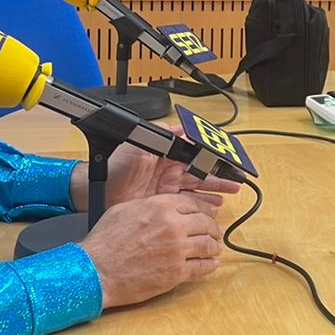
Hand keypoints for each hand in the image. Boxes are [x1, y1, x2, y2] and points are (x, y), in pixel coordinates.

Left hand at [70, 144, 243, 209]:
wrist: (97, 192)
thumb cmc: (114, 167)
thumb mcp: (136, 145)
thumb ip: (159, 136)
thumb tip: (181, 128)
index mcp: (166, 154)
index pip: (195, 152)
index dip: (212, 155)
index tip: (228, 158)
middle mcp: (170, 170)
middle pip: (202, 171)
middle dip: (220, 174)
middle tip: (237, 178)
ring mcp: (168, 188)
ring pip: (199, 187)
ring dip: (215, 189)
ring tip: (231, 191)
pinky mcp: (165, 204)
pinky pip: (189, 203)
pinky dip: (203, 204)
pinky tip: (215, 206)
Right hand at [80, 191, 224, 308]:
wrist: (97, 270)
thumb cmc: (105, 242)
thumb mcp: (124, 209)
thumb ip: (150, 204)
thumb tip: (164, 206)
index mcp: (161, 206)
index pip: (194, 204)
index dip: (205, 209)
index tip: (209, 213)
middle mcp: (173, 226)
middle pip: (206, 223)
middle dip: (213, 228)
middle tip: (215, 232)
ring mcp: (177, 250)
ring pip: (209, 245)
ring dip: (214, 247)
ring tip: (215, 248)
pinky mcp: (177, 273)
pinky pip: (202, 267)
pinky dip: (210, 265)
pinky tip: (211, 264)